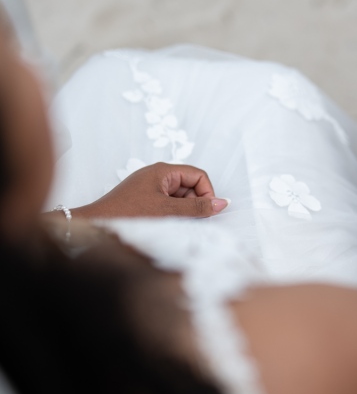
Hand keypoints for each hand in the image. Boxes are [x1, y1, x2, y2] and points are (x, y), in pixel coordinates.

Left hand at [70, 163, 229, 219]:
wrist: (96, 223)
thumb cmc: (128, 213)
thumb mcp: (168, 210)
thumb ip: (197, 207)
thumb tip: (222, 203)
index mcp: (164, 170)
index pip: (198, 176)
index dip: (207, 193)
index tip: (206, 211)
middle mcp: (158, 174)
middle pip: (190, 185)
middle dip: (194, 202)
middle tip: (188, 219)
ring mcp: (151, 186)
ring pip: (180, 195)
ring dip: (183, 209)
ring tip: (172, 222)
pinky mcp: (146, 197)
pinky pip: (169, 202)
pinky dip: (173, 212)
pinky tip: (164, 223)